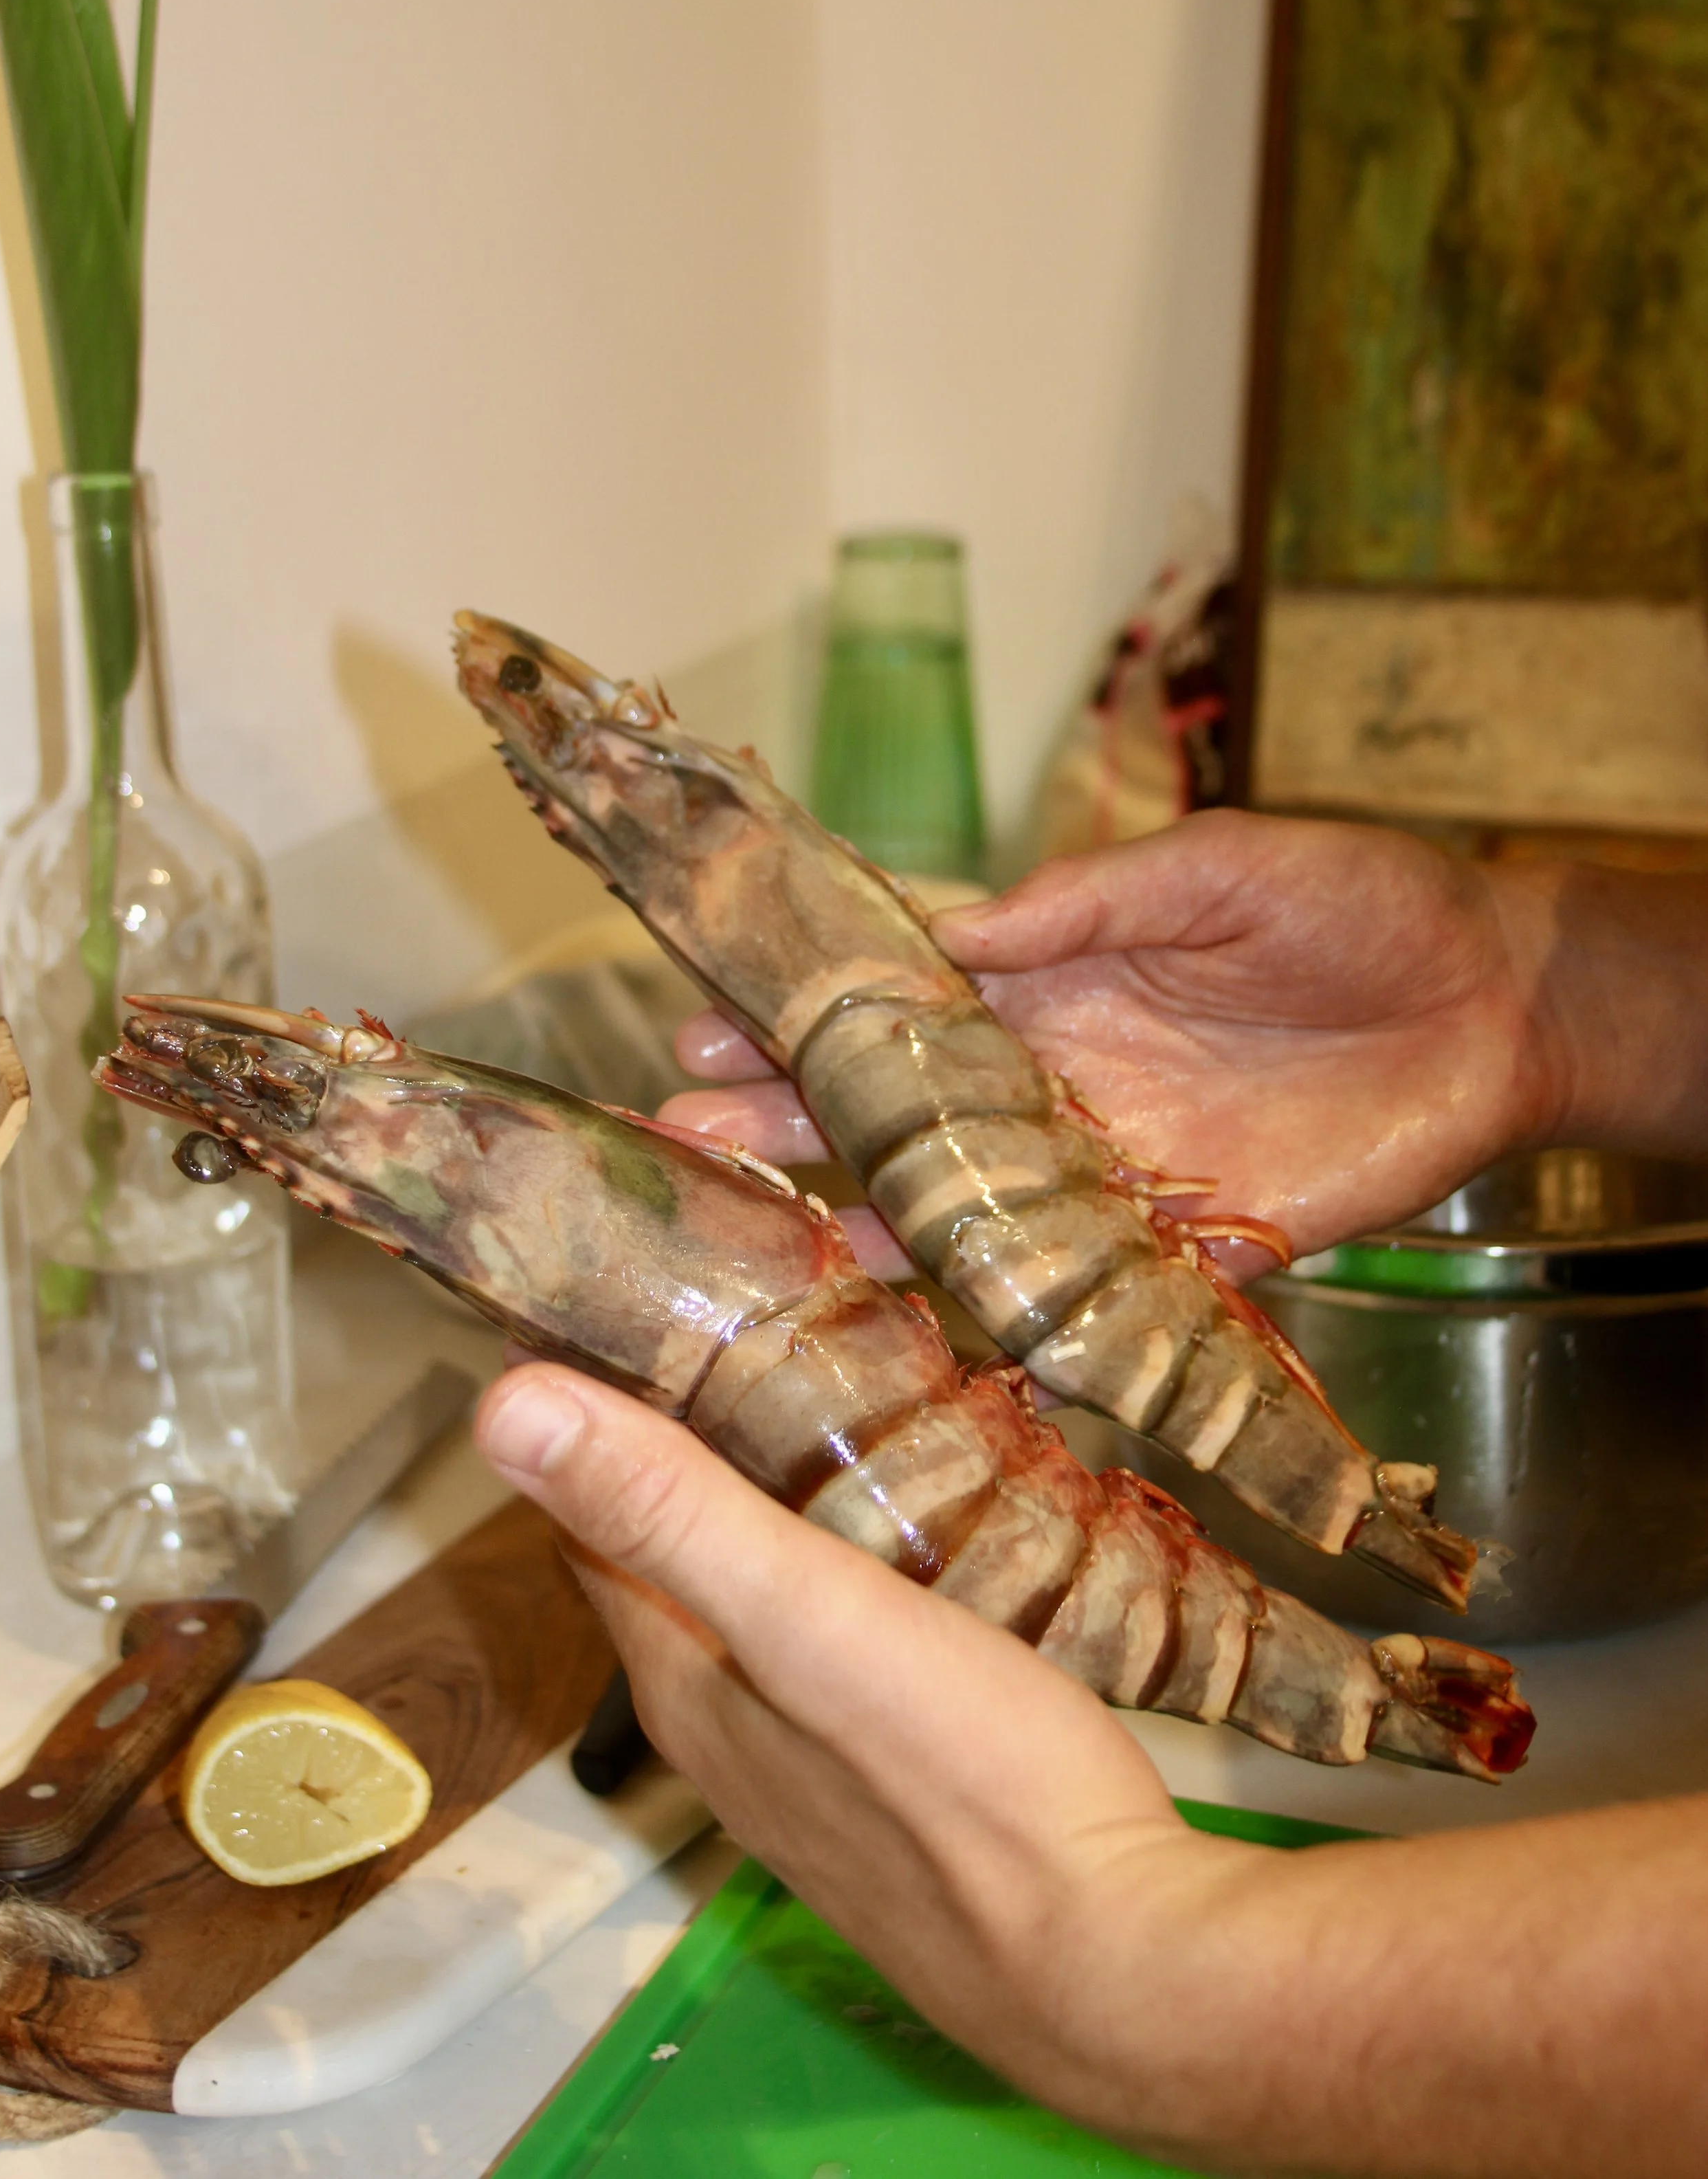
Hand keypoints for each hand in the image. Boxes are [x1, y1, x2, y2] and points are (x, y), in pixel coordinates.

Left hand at [476, 1359, 1707, 2177]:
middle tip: (764, 1317)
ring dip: (780, 1506)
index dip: (593, 1412)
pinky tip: (918, 1532)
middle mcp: (729, 1736)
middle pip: (675, 1561)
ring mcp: (817, 1773)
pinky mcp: (904, 1787)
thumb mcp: (807, 1616)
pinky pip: (844, 1649)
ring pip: (763, 1607)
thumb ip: (668, 1511)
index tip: (636, 1301)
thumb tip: (503, 1406)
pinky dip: (853, 1567)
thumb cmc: (965, 1780)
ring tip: (846, 1395)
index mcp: (686, 1683)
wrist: (1123, 1968)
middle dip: (698, 1442)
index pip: (589, 1522)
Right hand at [662, 810, 1570, 1260]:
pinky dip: (1002, 1298)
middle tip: (685, 1126)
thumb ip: (1090, 898)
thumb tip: (956, 924)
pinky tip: (915, 1315)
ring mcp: (1117, 1162)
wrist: (1495, 1004)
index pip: (909, 991)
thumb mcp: (1218, 865)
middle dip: (797, 1110)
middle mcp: (1065, 1073)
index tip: (706, 1010)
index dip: (814, 1004)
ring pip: (969, 1196)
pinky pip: (1077, 1278)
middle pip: (910, 1101)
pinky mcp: (1188, 1238)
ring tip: (758, 1230)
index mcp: (1061, 971)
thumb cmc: (1357, 904)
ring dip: (867, 1211)